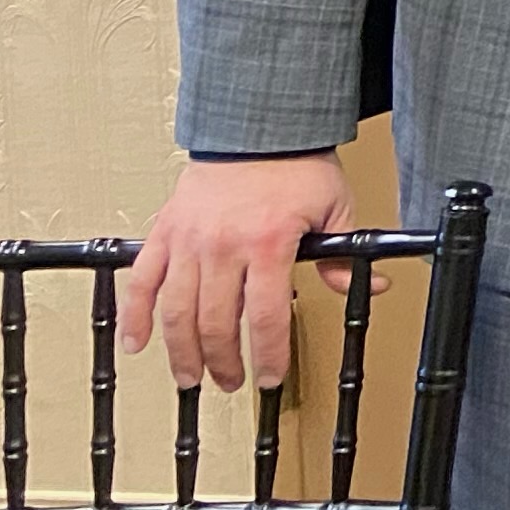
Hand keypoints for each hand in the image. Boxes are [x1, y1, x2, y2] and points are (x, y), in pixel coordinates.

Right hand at [123, 155, 360, 394]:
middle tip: (233, 382)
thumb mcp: (335, 210)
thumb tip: (374, 286)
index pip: (266, 316)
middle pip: (217, 322)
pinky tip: (136, 343)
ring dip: (182, 351)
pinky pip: (141, 281)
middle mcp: (224, 245)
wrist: (258, 127)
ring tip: (190, 376)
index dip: (267, 355)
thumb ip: (344, 256)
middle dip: (225, 361)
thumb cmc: (297, 166)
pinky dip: (135, 315)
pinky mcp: (165, 232)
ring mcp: (189, 240)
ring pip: (177, 311)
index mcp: (269, 243)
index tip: (269, 377)